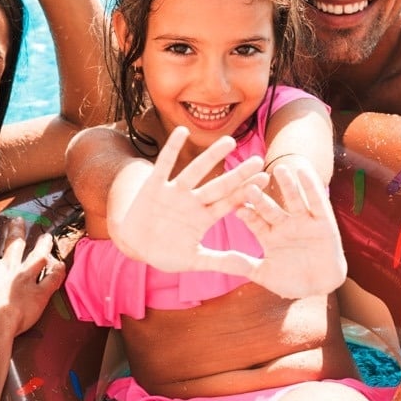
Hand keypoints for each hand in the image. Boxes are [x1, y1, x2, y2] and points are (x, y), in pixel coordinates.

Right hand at [0, 216, 64, 334]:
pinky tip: (61, 264)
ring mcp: (26, 280)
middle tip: (20, 220)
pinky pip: (52, 280)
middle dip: (17, 231)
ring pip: (38, 257)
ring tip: (47, 236)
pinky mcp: (39, 295)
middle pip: (15, 245)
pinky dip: (57, 272)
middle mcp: (9, 268)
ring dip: (42, 246)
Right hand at [108, 126, 269, 273]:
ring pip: (196, 171)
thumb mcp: (195, 260)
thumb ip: (221, 262)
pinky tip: (182, 132)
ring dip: (211, 157)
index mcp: (204, 217)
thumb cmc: (166, 253)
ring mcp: (174, 192)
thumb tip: (250, 269)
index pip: (229, 202)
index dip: (246, 192)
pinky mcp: (154, 187)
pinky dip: (171, 149)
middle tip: (259, 160)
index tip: (265, 180)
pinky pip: (163, 165)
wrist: (135, 246)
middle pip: (219, 186)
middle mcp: (192, 201)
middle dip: (238, 175)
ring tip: (229, 141)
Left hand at [234, 161, 346, 298]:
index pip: (255, 221)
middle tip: (250, 185)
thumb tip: (220, 260)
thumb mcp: (264, 275)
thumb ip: (244, 266)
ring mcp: (303, 221)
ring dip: (286, 185)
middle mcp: (284, 224)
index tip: (236, 208)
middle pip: (270, 208)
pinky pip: (317, 202)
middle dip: (261, 197)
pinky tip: (304, 171)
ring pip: (293, 199)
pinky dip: (311, 186)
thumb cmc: (292, 282)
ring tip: (279, 168)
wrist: (320, 287)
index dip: (247, 214)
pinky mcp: (323, 221)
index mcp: (268, 236)